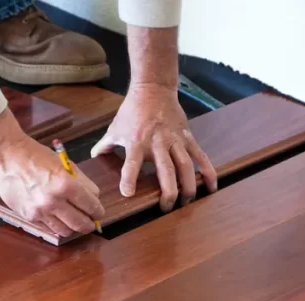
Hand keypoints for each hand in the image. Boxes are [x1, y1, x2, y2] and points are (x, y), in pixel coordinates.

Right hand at [0, 109, 103, 236]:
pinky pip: (49, 227)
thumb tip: (94, 198)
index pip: (91, 206)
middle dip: (90, 224)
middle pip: (81, 223)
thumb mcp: (65, 164)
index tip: (99, 213)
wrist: (8, 157)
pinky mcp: (29, 216)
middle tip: (91, 222)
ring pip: (66, 230)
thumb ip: (82, 182)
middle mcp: (54, 201)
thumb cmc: (37, 157)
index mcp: (66, 184)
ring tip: (74, 221)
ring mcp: (40, 211)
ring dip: (73, 228)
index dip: (98, 212)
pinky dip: (57, 224)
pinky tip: (58, 217)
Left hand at [91, 83, 217, 211]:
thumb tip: (93, 158)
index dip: (129, 178)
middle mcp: (157, 143)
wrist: (153, 89)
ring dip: (188, 186)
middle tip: (166, 208)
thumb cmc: (132, 111)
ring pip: (186, 166)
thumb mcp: (114, 128)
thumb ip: (104, 145)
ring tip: (187, 202)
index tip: (129, 193)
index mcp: (137, 142)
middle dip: (168, 192)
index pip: (132, 163)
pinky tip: (211, 187)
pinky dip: (208, 172)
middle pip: (166, 170)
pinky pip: (200, 156)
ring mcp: (175, 140)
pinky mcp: (188, 137)